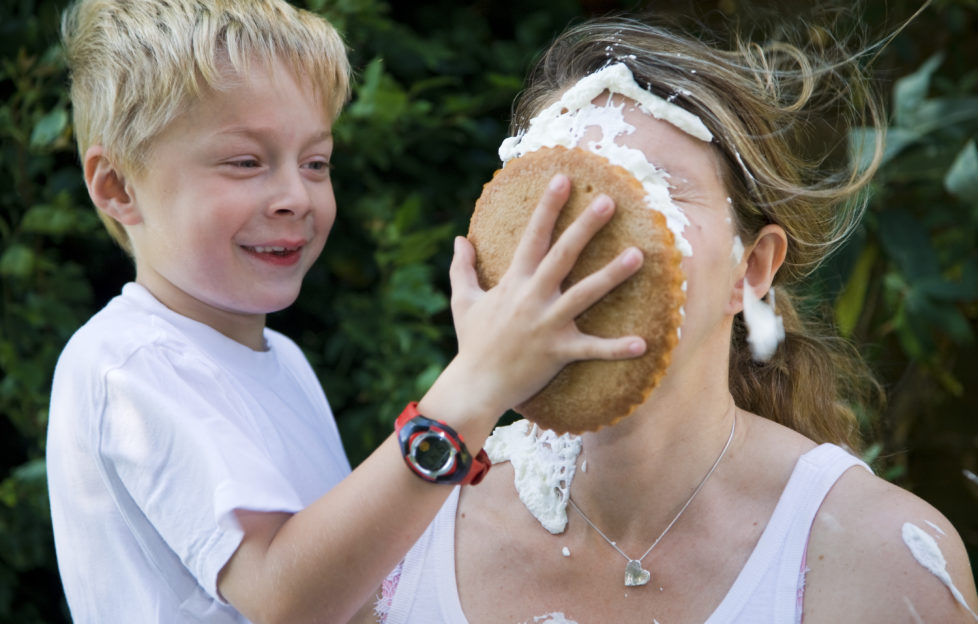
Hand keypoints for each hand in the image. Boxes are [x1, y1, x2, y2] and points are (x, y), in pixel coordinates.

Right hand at [447, 173, 645, 416]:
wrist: (475, 385)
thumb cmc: (472, 342)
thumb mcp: (463, 301)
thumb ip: (462, 268)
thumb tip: (459, 239)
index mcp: (513, 282)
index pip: (533, 236)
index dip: (548, 207)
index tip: (564, 179)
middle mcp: (532, 298)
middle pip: (563, 256)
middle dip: (585, 227)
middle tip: (610, 202)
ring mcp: (547, 324)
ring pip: (584, 295)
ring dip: (612, 275)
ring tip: (638, 254)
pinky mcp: (558, 352)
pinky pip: (592, 349)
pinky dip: (617, 348)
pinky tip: (644, 343)